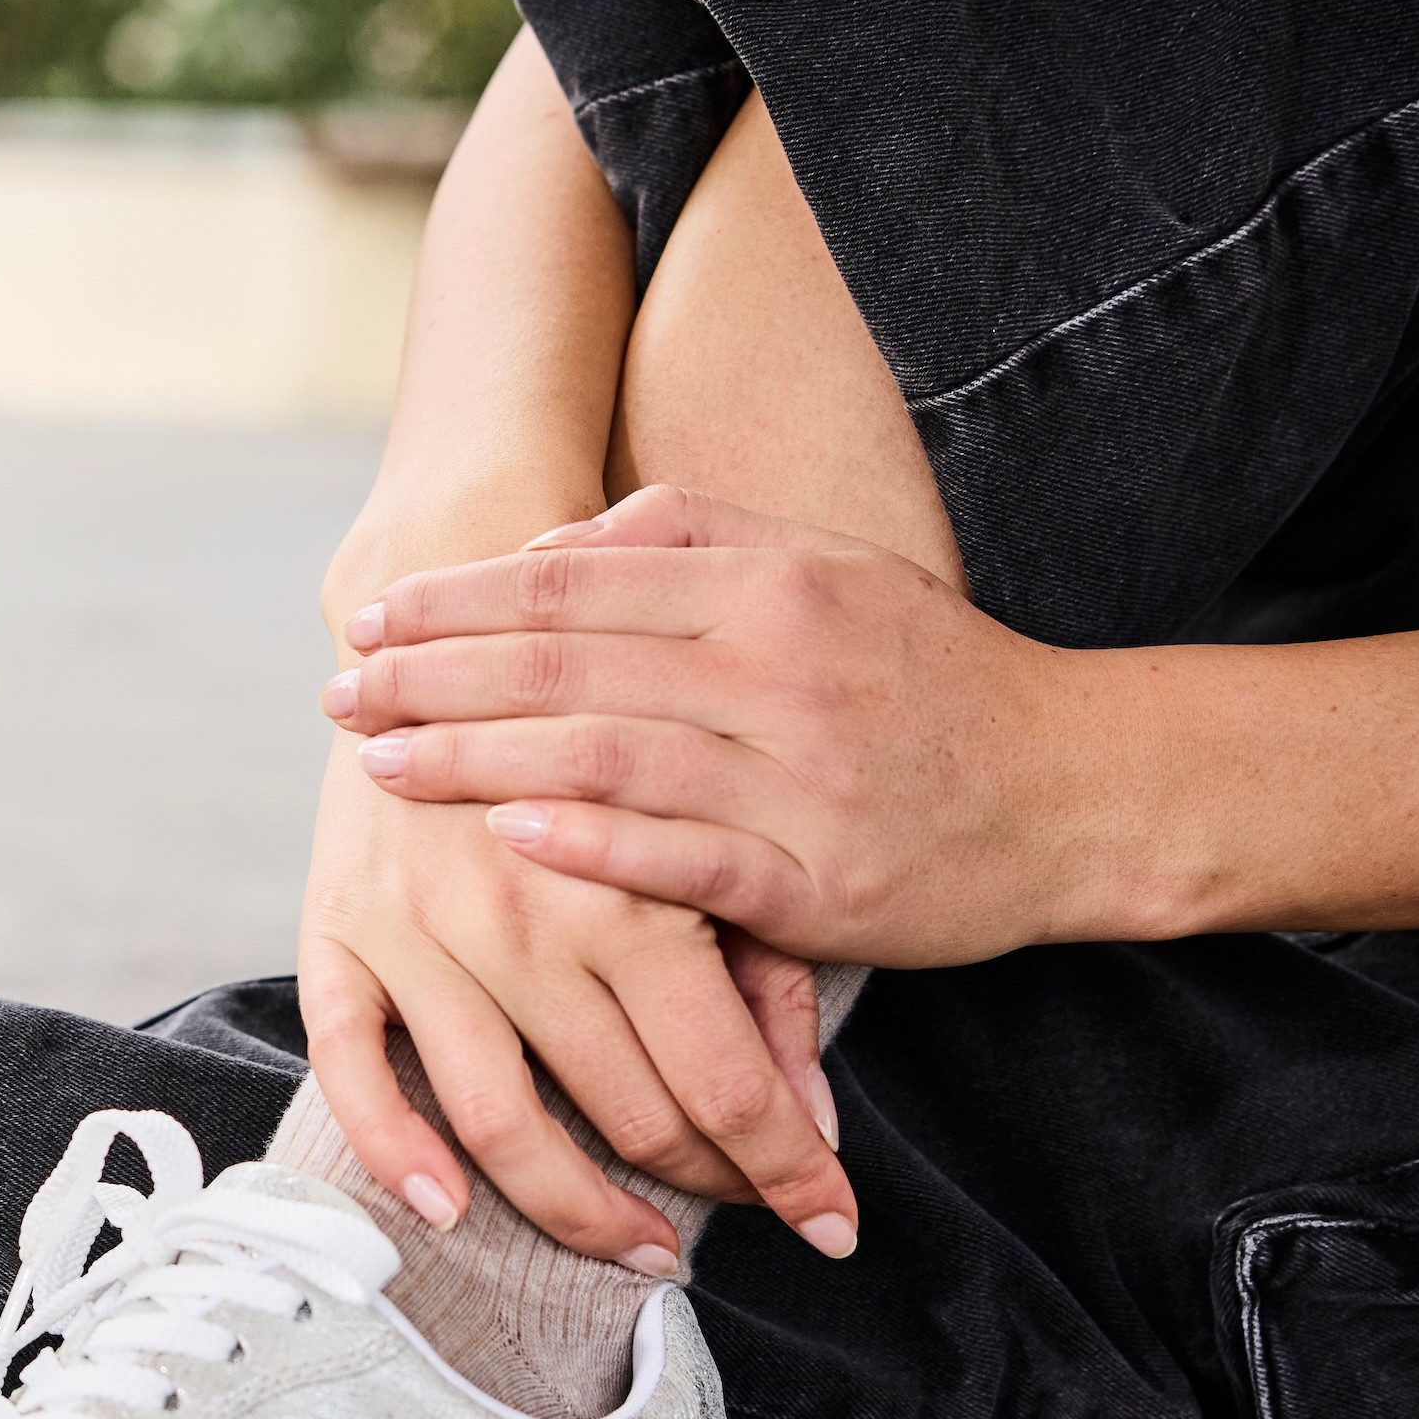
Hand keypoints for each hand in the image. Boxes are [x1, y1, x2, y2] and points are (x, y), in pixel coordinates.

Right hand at [296, 750, 860, 1267]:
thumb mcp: (711, 828)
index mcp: (635, 893)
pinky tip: (443, 1205)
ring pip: (500, 1120)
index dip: (789, 1173)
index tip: (833, 1227)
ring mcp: (426, 934)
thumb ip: (765, 970)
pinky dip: (393, 1148)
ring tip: (636, 1246)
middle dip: (705, 1187)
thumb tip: (809, 1118)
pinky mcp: (340, 930)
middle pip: (628, 1115)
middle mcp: (529, 925)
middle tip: (745, 1212)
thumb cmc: (613, 726)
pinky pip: (351, 1066)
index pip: (727, 1084)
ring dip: (576, 1210)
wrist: (459, 610)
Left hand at [323, 485, 1102, 966]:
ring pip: (605, 758)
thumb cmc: (930, 676)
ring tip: (383, 765)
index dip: (458, 602)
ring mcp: (798, 778)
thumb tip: (549, 542)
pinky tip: (508, 836)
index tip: (372, 618)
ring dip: (477, 761)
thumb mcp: (826, 569)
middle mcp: (777, 669)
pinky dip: (591, 847)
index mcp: (770, 585)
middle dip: (434, 679)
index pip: (574, 585)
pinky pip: (684, 863)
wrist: (1078, 788)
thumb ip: (692, 537)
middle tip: (341, 694)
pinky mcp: (821, 881)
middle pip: (567, 668)